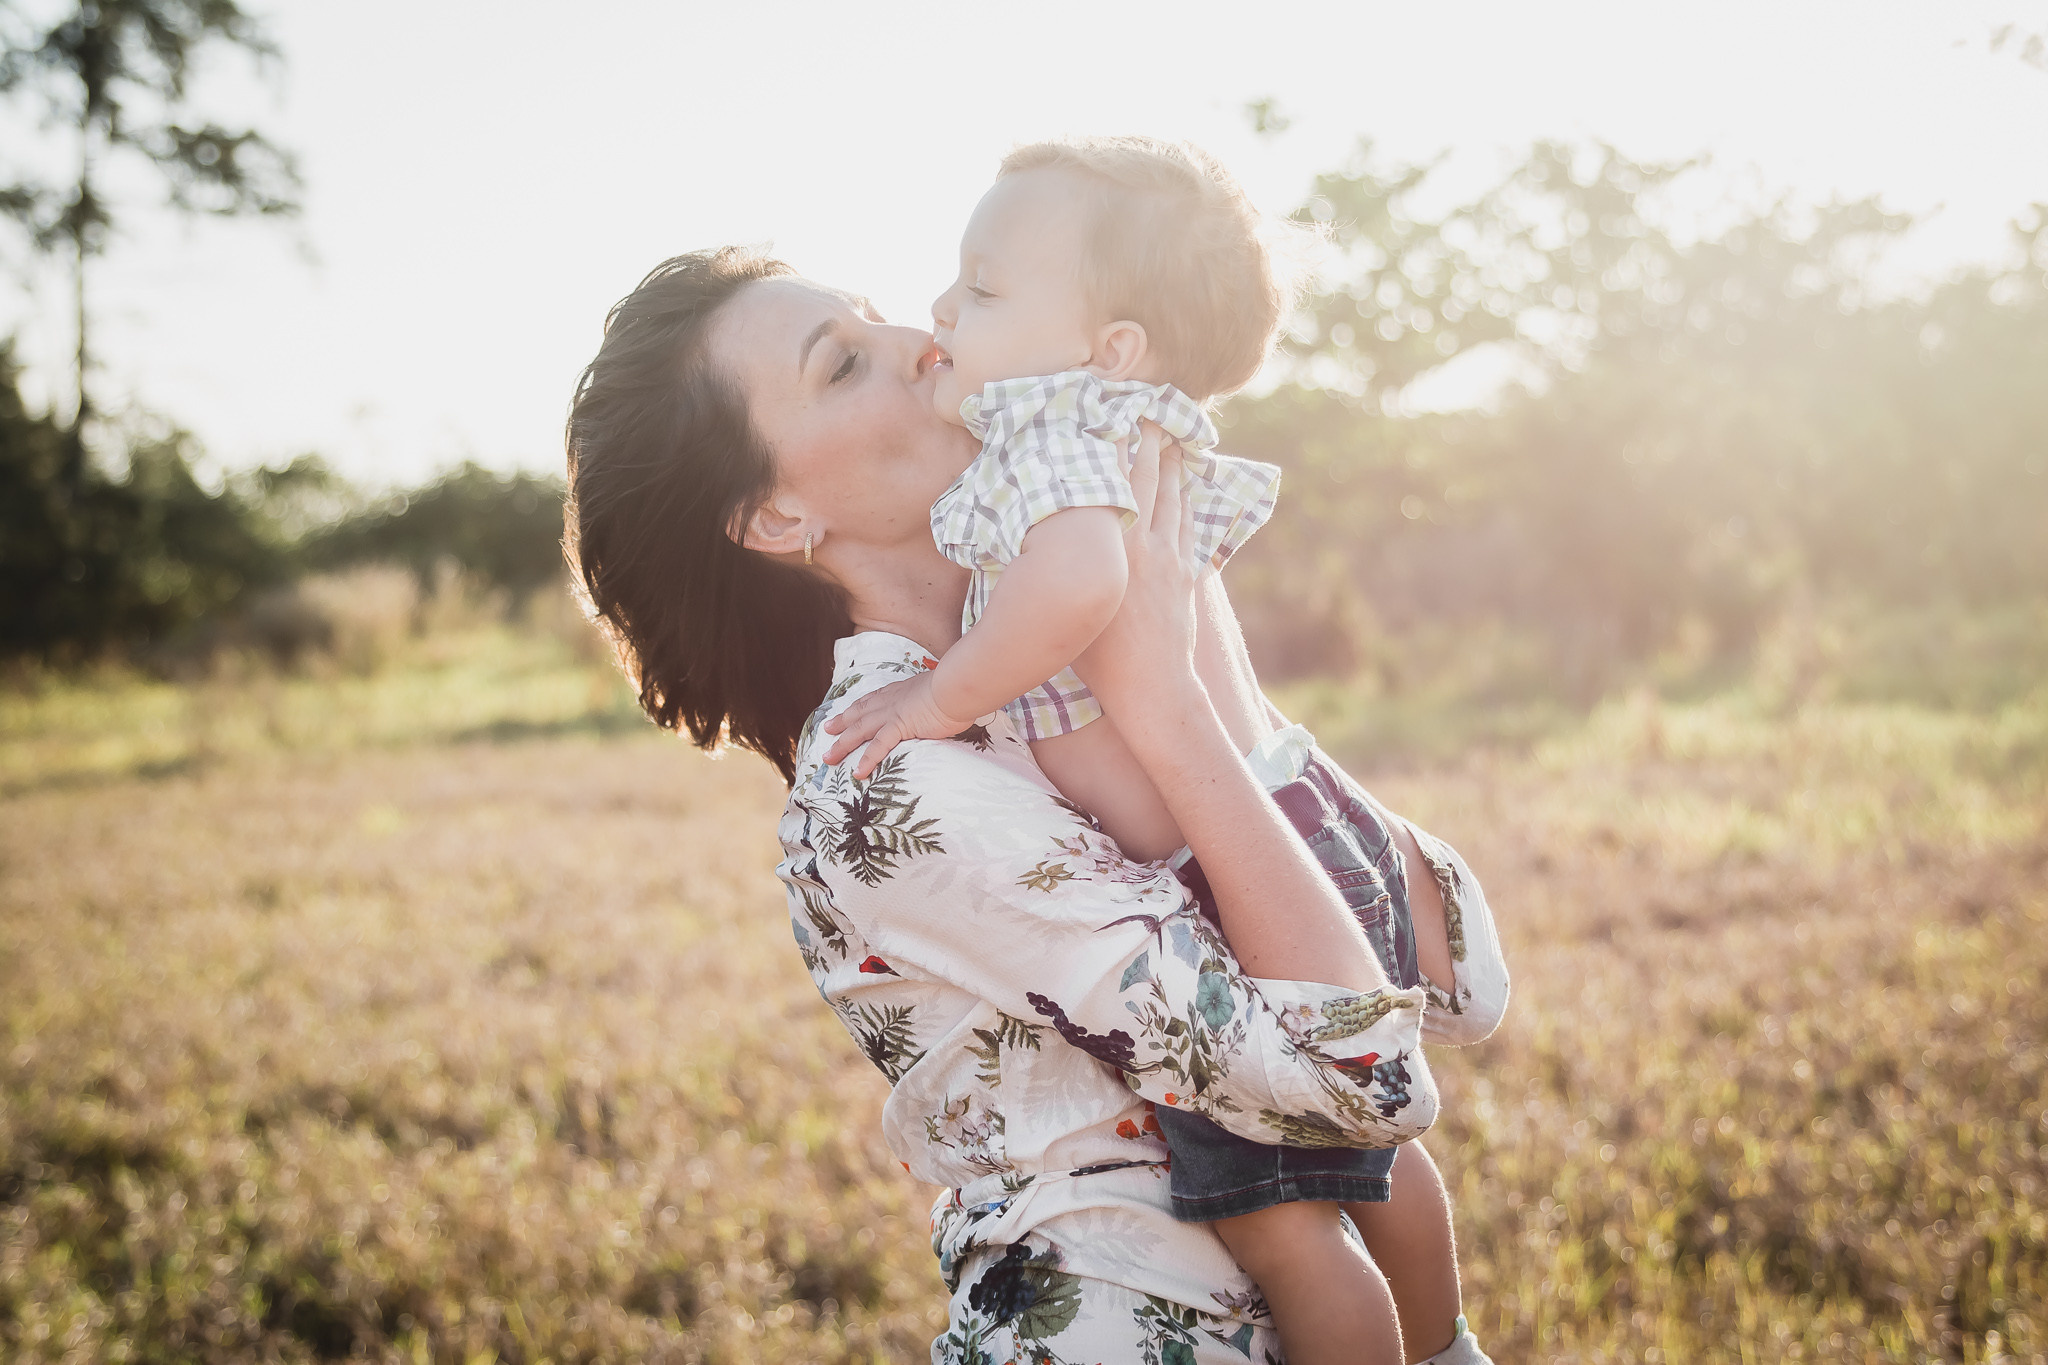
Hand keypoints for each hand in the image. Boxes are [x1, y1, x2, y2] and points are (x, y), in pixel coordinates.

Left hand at [822, 671, 977, 777]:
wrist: (956, 686)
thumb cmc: (954, 687)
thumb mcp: (938, 690)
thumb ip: (932, 700)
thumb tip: (939, 706)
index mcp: (899, 691)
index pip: (872, 699)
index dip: (857, 707)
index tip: (846, 711)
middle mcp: (890, 701)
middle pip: (858, 714)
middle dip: (841, 724)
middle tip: (826, 730)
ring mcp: (892, 714)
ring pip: (859, 731)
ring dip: (842, 745)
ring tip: (829, 759)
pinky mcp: (899, 727)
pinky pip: (878, 746)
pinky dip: (866, 760)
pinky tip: (857, 772)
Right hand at [1069, 420, 1202, 726]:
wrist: (1151, 686)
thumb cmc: (1096, 658)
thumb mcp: (1066, 610)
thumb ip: (1054, 574)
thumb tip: (1029, 549)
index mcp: (1106, 550)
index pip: (1108, 486)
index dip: (1109, 449)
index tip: (1106, 418)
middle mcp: (1138, 545)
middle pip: (1144, 480)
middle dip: (1145, 441)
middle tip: (1145, 408)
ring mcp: (1167, 557)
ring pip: (1170, 497)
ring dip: (1169, 463)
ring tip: (1168, 434)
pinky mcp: (1185, 572)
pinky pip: (1187, 522)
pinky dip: (1186, 496)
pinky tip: (1186, 479)